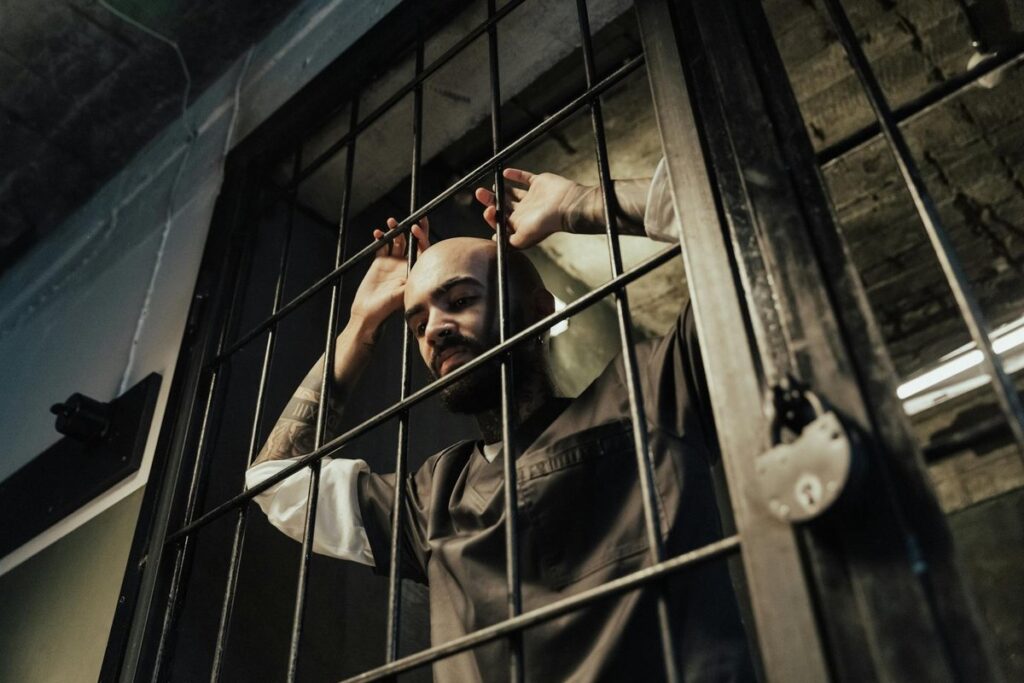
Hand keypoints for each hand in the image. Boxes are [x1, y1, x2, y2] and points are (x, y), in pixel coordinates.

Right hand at [349, 217, 429, 335]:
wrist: (368, 313)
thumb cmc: (386, 307)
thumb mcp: (400, 294)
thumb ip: (408, 281)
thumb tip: (418, 271)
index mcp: (416, 271)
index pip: (423, 250)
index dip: (422, 237)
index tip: (415, 228)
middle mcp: (407, 265)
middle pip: (413, 241)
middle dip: (413, 228)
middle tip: (414, 216)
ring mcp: (394, 262)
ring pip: (397, 240)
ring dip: (395, 230)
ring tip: (391, 222)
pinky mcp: (380, 262)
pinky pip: (382, 245)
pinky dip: (380, 238)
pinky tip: (377, 233)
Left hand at [474, 168, 588, 247]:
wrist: (565, 207)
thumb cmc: (544, 225)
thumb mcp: (522, 239)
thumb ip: (507, 241)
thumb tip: (494, 240)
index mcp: (520, 224)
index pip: (501, 220)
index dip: (491, 216)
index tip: (487, 210)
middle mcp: (525, 211)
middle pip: (503, 205)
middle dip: (490, 200)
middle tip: (479, 193)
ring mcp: (532, 197)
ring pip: (512, 193)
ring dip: (501, 190)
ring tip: (492, 186)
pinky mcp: (538, 183)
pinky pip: (524, 178)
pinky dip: (515, 175)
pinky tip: (505, 173)